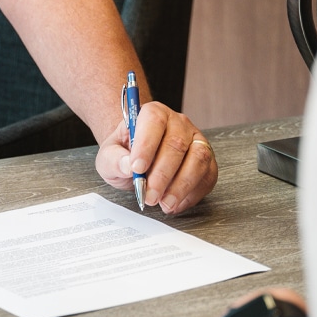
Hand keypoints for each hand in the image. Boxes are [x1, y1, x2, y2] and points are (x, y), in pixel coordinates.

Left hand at [95, 100, 217, 213]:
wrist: (139, 161)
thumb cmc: (125, 154)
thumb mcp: (109, 156)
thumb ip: (114, 159)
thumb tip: (127, 166)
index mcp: (152, 113)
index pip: (154, 121)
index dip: (146, 145)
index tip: (137, 168)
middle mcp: (178, 122)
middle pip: (177, 144)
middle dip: (162, 175)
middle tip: (150, 196)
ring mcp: (196, 140)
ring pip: (197, 159)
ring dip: (181, 186)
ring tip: (164, 203)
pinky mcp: (207, 161)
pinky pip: (207, 177)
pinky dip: (192, 194)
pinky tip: (175, 203)